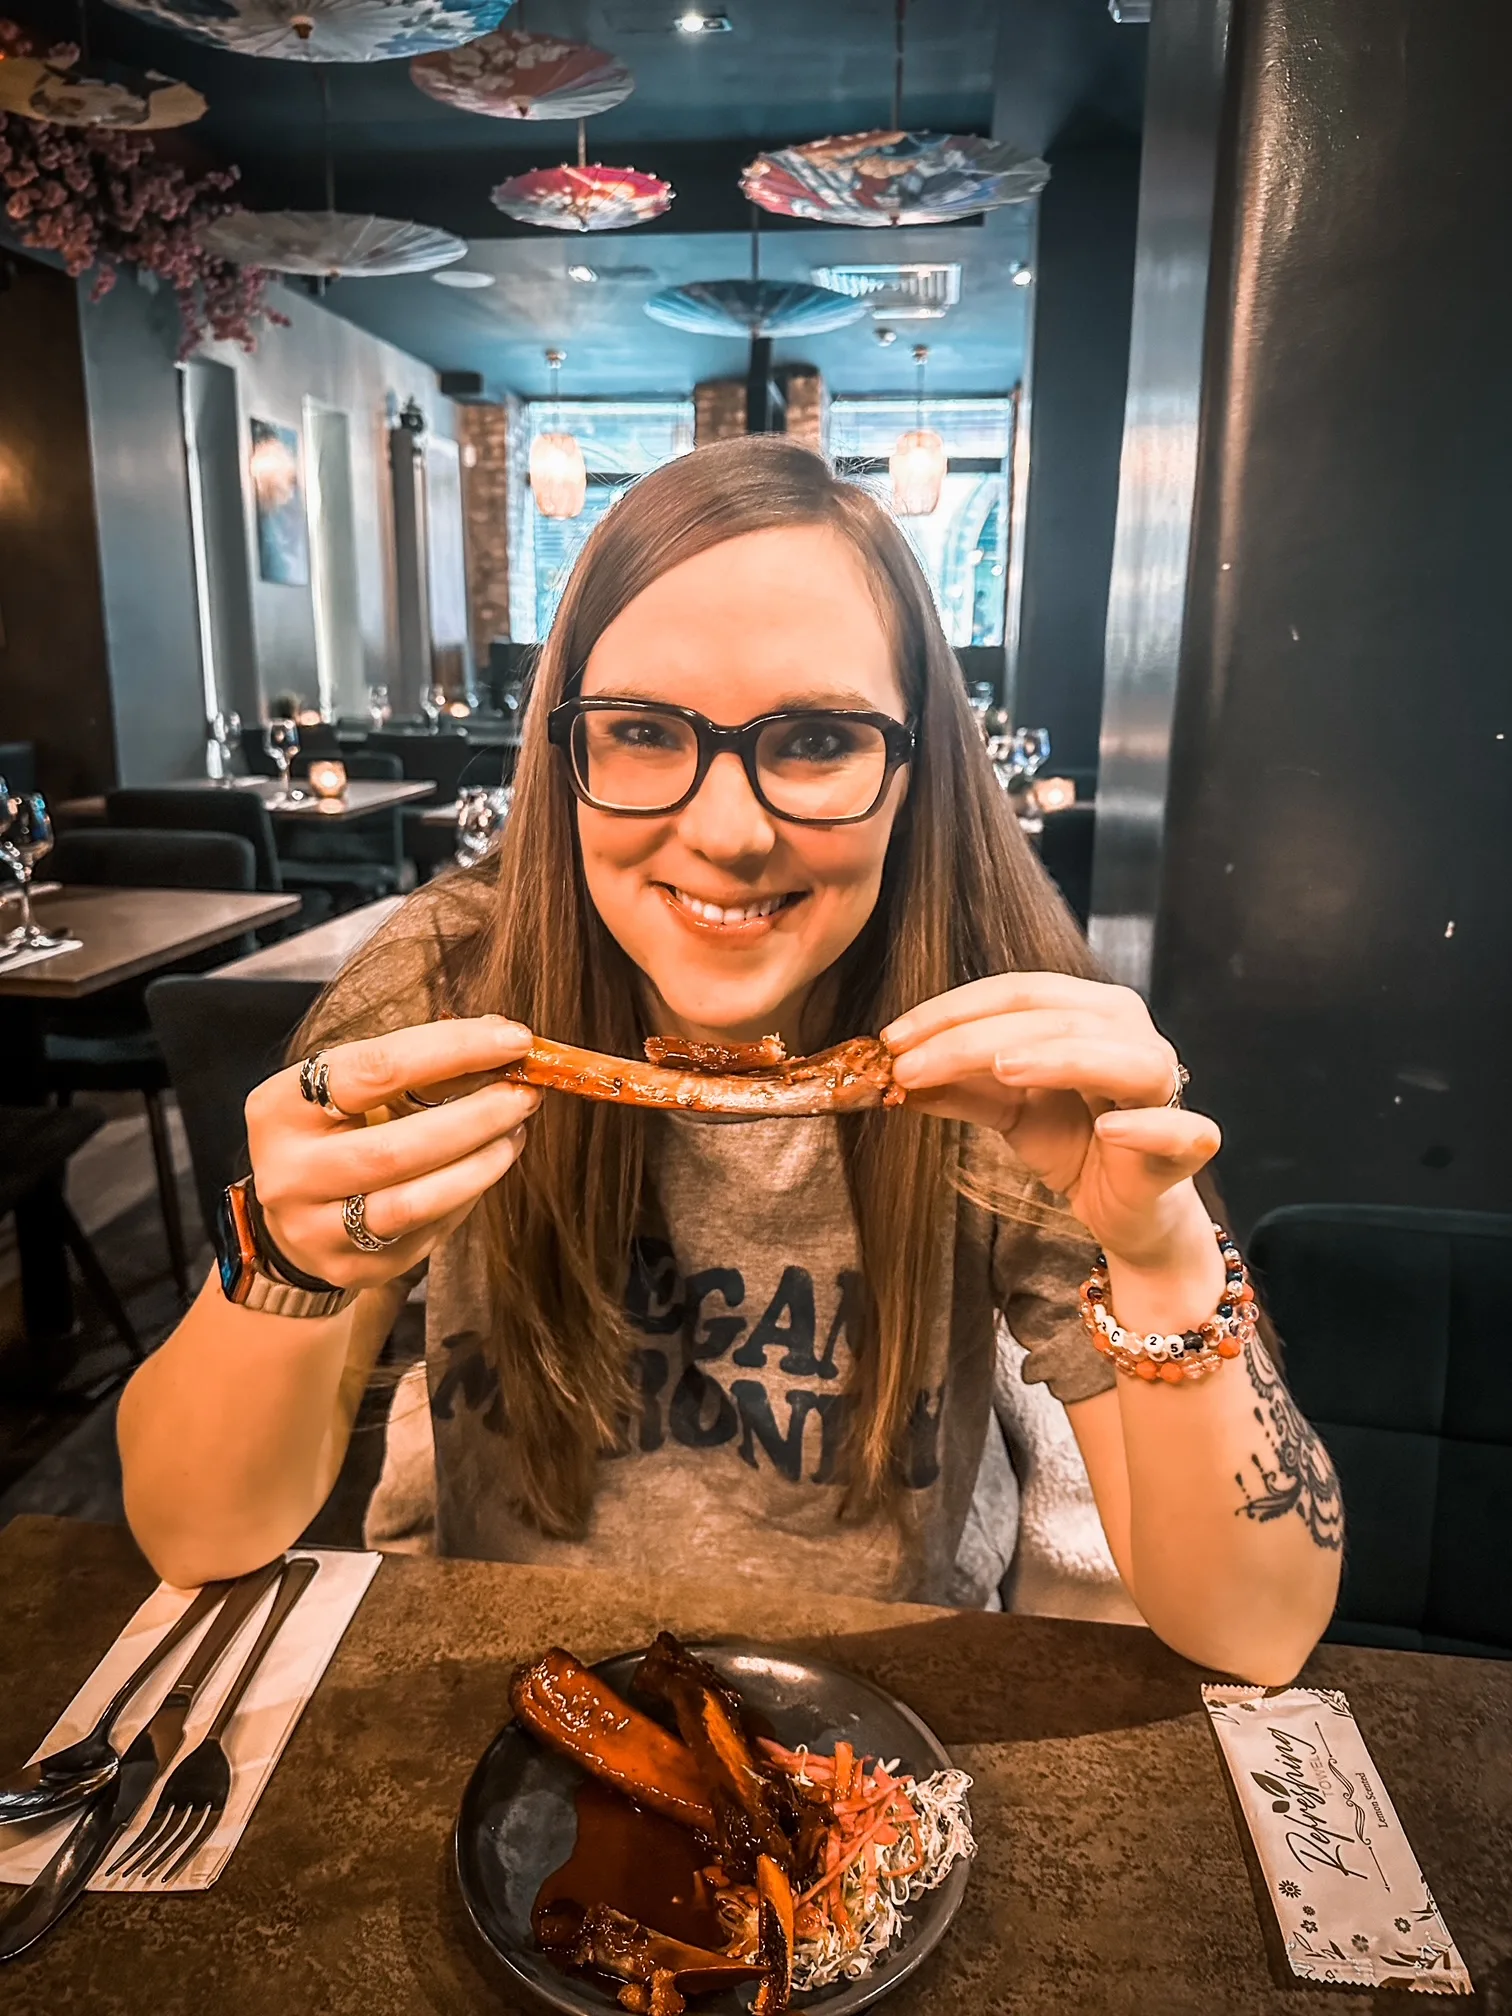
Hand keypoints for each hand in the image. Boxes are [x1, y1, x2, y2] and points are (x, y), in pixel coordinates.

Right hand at [246, 1016, 538, 1288]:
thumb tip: (501, 1040)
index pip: (375, 1069)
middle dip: (476, 1117)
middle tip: (526, 1094)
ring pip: (414, 1203)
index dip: (453, 1050)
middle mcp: (288, 1172)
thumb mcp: (351, 1089)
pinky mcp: (350, 1267)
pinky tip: (485, 1168)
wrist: (291, 1217)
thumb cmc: (334, 1132)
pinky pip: (424, 1233)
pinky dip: (465, 1196)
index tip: (513, 1040)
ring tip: (514, 1133)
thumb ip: (416, 1064)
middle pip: (396, 1147)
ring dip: (481, 1164)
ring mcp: (315, 1228)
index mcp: (282, 1107)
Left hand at [883, 976, 1219, 1270]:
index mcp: (1090, 1014)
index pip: (1018, 993)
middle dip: (974, 1037)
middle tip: (910, 1064)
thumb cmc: (1073, 1144)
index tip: (892, 1039)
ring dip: (1057, 1059)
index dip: (952, 1010)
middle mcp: (1131, 1035)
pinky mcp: (1186, 1144)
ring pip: (1116, 1057)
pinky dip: (1146, 1126)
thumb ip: (958, 1088)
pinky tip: (1107, 1130)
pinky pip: (1176, 1129)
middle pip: (1054, 1018)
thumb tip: (892, 1075)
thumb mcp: (1006, 1111)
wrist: (1124, 1209)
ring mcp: (1164, 1087)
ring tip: (1000, 1068)